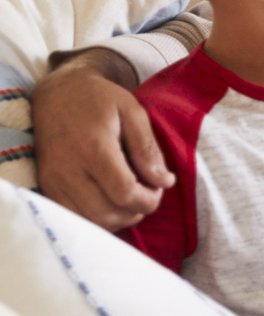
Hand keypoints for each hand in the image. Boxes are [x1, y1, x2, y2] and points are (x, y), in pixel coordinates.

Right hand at [31, 50, 171, 229]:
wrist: (57, 94)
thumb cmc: (99, 100)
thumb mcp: (133, 112)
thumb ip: (148, 148)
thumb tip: (164, 181)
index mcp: (93, 148)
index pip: (125, 193)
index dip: (149, 198)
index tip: (159, 186)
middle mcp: (68, 169)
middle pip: (109, 213)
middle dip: (137, 210)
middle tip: (147, 191)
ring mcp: (53, 181)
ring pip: (92, 220)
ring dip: (119, 217)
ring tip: (131, 195)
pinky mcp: (47, 187)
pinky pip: (74, 217)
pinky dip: (98, 217)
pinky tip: (111, 200)